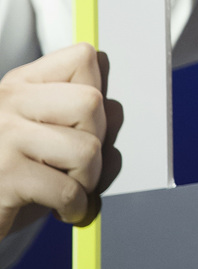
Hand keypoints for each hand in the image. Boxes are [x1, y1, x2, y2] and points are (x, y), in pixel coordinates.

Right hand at [0, 44, 123, 240]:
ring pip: (87, 149)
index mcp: (22, 83)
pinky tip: (61, 209)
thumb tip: (115, 111)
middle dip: (97, 141)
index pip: (82, 59)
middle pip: (91, 102)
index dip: (96, 94)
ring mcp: (5, 136)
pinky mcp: (6, 175)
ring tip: (67, 188)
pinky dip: (74, 207)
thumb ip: (86, 121)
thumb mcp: (51, 140)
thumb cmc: (14, 177)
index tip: (82, 125)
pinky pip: (68, 190)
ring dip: (87, 180)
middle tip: (76, 163)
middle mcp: (9, 101)